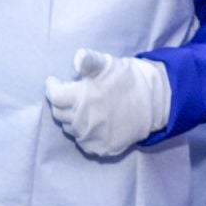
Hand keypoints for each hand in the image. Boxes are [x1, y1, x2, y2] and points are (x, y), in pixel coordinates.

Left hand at [44, 48, 171, 157]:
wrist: (153, 102)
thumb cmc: (127, 79)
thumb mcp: (108, 64)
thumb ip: (89, 61)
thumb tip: (77, 58)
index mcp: (83, 98)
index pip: (55, 96)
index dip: (53, 87)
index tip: (56, 81)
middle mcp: (85, 121)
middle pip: (59, 114)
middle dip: (61, 102)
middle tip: (70, 94)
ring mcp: (94, 137)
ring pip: (69, 128)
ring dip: (71, 118)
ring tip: (82, 107)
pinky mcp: (103, 147)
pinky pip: (83, 142)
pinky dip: (83, 133)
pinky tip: (91, 122)